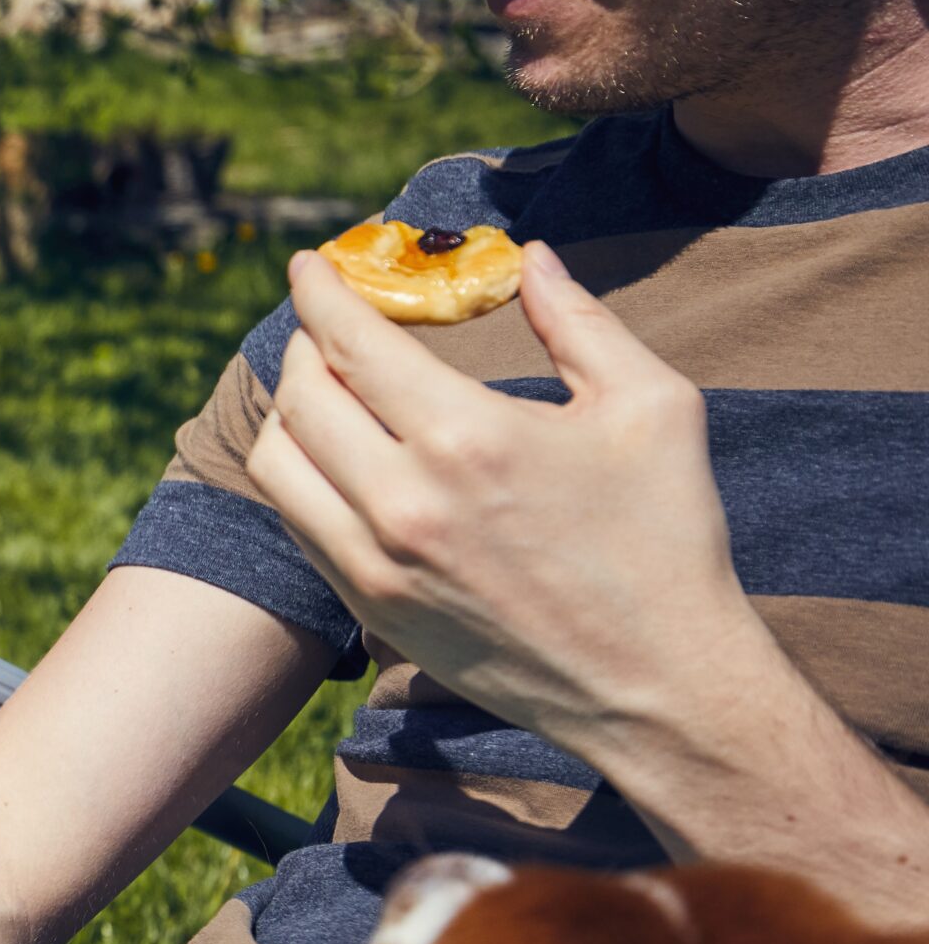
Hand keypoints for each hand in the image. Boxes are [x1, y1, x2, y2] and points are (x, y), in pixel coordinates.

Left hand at [245, 241, 767, 752]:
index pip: (352, 342)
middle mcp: (403, 502)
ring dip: (289, 412)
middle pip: (302, 396)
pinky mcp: (370, 609)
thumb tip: (528, 257)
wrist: (658, 686)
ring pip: (277, 465)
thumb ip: (580, 321)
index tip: (309, 264)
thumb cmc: (667, 539)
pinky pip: (298, 524)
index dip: (318, 292)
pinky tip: (336, 458)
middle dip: (304, 343)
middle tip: (327, 324)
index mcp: (468, 436)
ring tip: (324, 389)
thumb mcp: (651, 407)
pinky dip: (300, 477)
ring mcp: (376, 564)